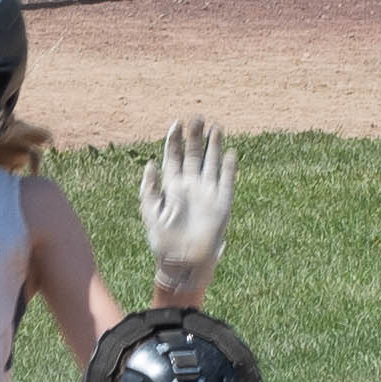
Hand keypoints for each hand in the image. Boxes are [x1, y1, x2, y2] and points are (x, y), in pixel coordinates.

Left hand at [138, 116, 231, 304]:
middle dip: (195, 136)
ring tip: (215, 126)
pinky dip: (229, 168)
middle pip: (194, 155)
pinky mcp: (222, 204)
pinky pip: (226, 182)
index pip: (175, 157)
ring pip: (211, 163)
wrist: (181, 264)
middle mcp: (191, 186)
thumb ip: (149, 188)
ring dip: (214, 146)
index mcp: (172, 186)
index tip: (176, 123)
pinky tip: (230, 153)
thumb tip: (150, 163)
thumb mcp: (150, 212)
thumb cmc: (162, 241)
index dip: (175, 140)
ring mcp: (207, 193)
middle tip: (197, 117)